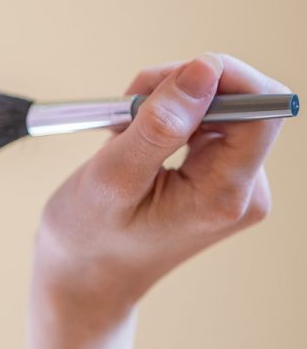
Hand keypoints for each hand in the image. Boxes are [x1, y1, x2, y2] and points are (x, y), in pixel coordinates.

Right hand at [32, 51, 290, 326]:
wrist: (87, 279)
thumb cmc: (89, 238)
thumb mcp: (112, 177)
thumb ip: (159, 124)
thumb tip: (206, 69)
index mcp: (224, 195)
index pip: (261, 111)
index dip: (224, 78)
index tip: (167, 81)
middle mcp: (243, 190)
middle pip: (239, 102)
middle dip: (181, 89)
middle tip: (126, 107)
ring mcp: (234, 184)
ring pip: (219, 105)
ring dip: (167, 103)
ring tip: (122, 131)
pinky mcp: (220, 176)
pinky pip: (208, 121)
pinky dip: (167, 117)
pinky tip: (134, 139)